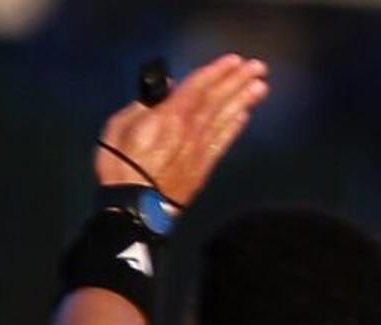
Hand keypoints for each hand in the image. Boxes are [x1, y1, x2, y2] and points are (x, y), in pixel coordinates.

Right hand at [95, 54, 267, 205]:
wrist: (136, 208)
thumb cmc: (120, 165)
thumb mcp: (120, 126)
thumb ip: (144, 105)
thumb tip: (166, 90)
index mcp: (168, 117)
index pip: (198, 87)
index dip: (218, 72)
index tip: (235, 61)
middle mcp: (190, 131)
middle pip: (218, 100)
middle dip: (238, 81)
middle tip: (258, 67)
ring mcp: (200, 150)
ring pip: (225, 118)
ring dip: (244, 100)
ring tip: (261, 86)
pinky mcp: (204, 168)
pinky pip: (223, 141)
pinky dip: (234, 127)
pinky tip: (245, 115)